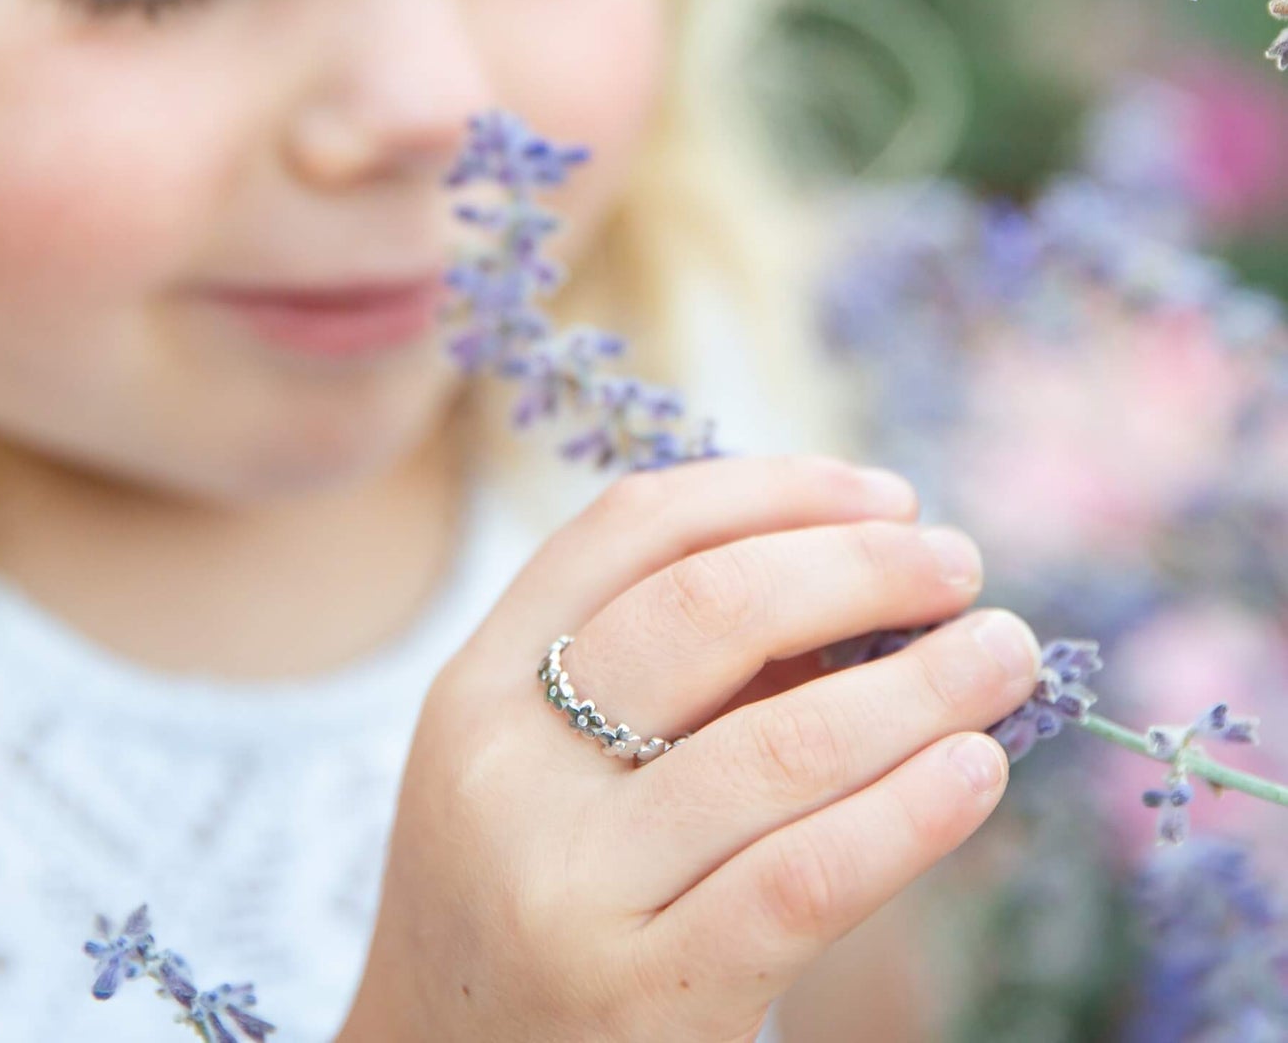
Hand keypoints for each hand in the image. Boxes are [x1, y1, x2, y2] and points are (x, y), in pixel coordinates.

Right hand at [340, 455, 1037, 1042]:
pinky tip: (974, 769)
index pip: (630, 527)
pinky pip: (803, 881)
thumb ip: (665, 676)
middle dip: (860, 566)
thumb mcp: (549, 766)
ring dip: (921, 682)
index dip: (774, 487)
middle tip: (959, 565)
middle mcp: (506, 768)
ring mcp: (565, 886)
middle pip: (708, 604)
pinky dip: (910, 812)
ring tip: (1001, 654)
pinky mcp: (639, 999)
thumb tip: (866, 585)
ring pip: (779, 740)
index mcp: (479, 682)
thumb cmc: (540, 897)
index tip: (887, 495)